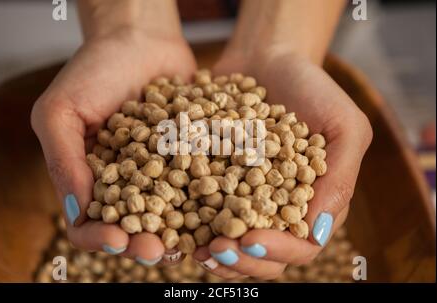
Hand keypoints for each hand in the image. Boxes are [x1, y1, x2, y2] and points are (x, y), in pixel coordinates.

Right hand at [31, 27, 195, 264]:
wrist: (141, 39)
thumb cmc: (94, 70)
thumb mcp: (61, 110)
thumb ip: (63, 159)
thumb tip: (75, 211)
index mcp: (91, 179)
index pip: (88, 223)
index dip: (100, 237)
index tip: (118, 239)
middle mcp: (128, 183)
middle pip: (134, 227)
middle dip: (144, 242)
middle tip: (158, 250)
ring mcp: (163, 173)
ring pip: (172, 215)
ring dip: (180, 232)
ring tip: (191, 240)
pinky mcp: (193, 159)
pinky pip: (201, 186)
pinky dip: (208, 200)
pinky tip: (219, 208)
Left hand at [193, 49, 371, 279]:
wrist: (268, 59)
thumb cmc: (314, 89)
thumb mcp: (345, 126)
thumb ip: (340, 177)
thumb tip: (317, 233)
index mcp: (313, 203)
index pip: (300, 246)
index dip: (277, 250)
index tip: (251, 239)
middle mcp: (277, 209)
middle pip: (263, 255)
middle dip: (241, 259)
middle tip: (218, 249)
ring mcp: (245, 198)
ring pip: (232, 244)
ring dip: (215, 253)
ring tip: (196, 249)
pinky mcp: (216, 183)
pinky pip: (204, 212)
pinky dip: (192, 225)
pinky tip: (177, 225)